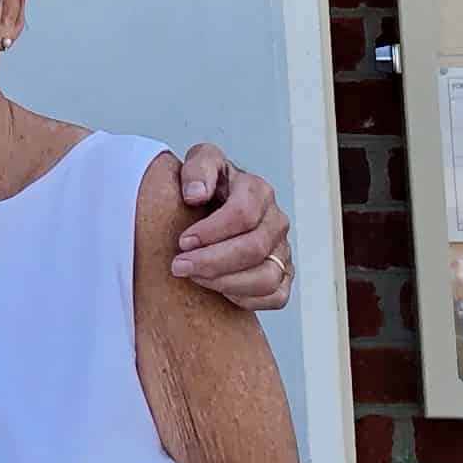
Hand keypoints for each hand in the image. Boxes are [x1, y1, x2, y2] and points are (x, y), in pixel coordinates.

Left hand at [169, 141, 292, 311]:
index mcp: (258, 190)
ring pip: (267, 277)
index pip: (243, 214)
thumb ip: (197, 169)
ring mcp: (282, 249)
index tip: (183, 241)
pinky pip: (276, 296)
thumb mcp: (199, 163)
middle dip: (213, 261)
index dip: (211, 231)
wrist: (213, 208)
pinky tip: (219, 291)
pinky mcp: (283, 274)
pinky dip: (247, 299)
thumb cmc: (207, 186)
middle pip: (254, 248)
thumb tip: (195, 194)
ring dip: (227, 283)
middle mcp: (276, 221)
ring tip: (196, 279)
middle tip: (179, 267)